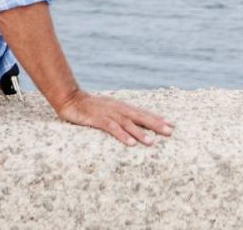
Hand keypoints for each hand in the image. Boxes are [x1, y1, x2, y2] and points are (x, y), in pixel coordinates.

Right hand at [54, 90, 172, 146]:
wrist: (70, 98)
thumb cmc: (90, 106)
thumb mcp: (108, 109)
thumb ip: (120, 115)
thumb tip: (133, 122)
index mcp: (122, 107)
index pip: (143, 113)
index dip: (157, 118)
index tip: (171, 124)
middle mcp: (118, 109)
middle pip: (140, 117)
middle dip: (156, 124)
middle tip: (170, 132)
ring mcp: (108, 114)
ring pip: (128, 124)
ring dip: (140, 133)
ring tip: (152, 142)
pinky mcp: (98, 119)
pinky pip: (112, 128)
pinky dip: (122, 135)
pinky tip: (130, 143)